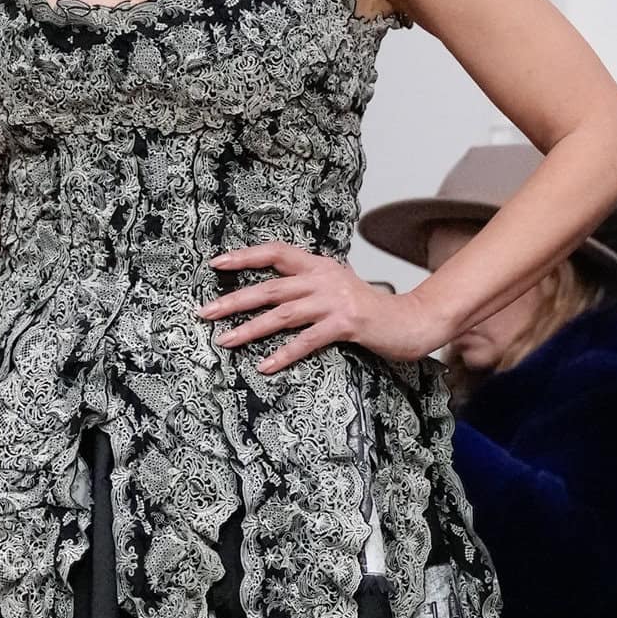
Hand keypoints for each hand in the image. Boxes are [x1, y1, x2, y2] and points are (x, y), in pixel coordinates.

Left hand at [198, 243, 441, 374]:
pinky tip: (265, 365)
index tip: (216, 263)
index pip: (277, 252)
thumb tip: (275, 293)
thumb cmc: (371, 310)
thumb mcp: (338, 287)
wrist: (411, 321)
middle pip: (270, 287)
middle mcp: (324, 278)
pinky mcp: (345, 325)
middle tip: (205, 312)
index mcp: (319, 266)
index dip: (246, 256)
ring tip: (225, 341)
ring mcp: (334, 301)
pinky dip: (284, 353)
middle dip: (234, 300)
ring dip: (250, 329)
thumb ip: (309, 286)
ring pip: (282, 314)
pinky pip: (307, 340)